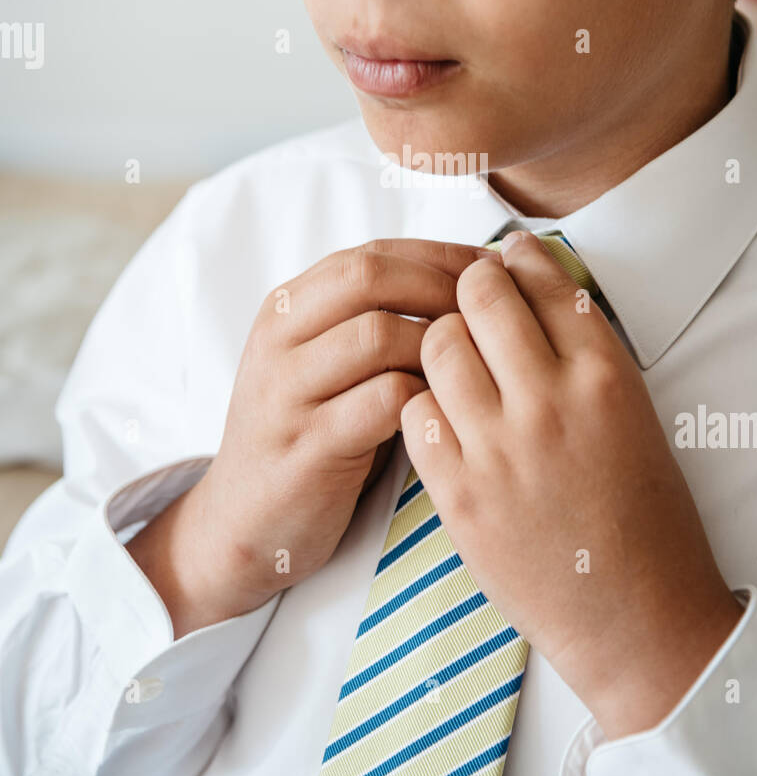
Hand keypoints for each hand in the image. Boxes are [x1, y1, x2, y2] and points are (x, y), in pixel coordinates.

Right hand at [126, 238, 488, 636]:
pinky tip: (449, 411)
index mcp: (287, 308)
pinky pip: (382, 403)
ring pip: (377, 335)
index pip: (371, 254)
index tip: (492, 272)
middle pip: (370, 278)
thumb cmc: (307, 434)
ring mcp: (287, 393)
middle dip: (442, 286)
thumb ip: (370, 319)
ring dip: (439, 344)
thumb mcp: (322, 362)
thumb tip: (468, 281)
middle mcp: (279, 340)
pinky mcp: (307, 447)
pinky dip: (426, 398)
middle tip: (493, 312)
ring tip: (477, 365)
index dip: (439, 255)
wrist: (244, 522)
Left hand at [400, 232, 743, 737]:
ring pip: (438, 345)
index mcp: (606, 377)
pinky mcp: (459, 494)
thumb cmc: (644, 517)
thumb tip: (537, 288)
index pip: (543, 279)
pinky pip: (416, 413)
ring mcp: (500, 448)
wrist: (636, 617)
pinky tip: (444, 417)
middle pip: (479, 295)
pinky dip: (424, 404)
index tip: (505, 258)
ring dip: (441, 342)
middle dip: (469, 287)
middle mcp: (551, 402)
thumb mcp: (633, 417)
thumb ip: (585, 354)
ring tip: (454, 361)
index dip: (517, 259)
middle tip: (469, 300)